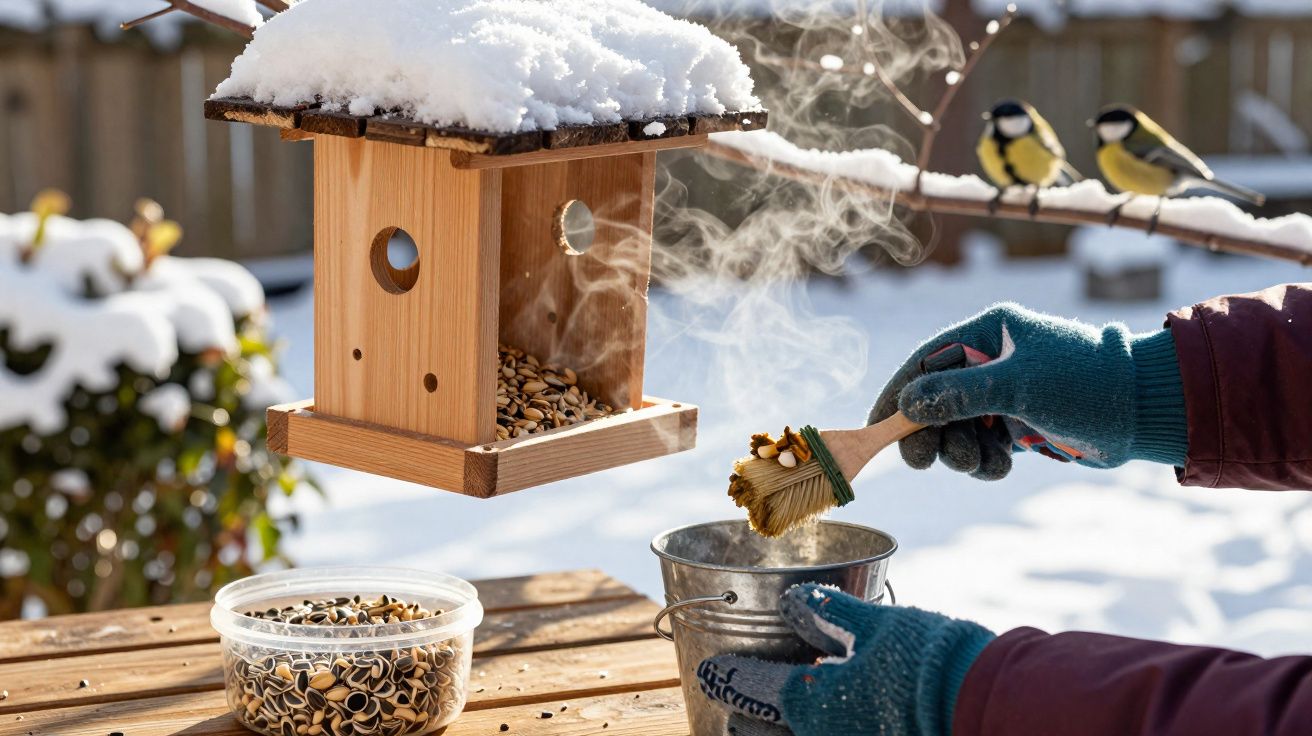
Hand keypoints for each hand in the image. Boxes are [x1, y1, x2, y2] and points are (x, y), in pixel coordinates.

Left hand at [698, 584, 993, 735]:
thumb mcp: (874, 624)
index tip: (707, 672)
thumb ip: (828, 613)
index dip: (726, 677)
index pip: (749, 691)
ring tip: (781, 711)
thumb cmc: (925, 658)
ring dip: (784, 727)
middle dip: (749, 719)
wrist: (985, 706)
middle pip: (766, 733)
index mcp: (806, 705)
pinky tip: (834, 710)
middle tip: (738, 704)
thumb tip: (794, 602)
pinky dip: (825, 725)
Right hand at [868, 303, 1187, 478]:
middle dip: (932, 432)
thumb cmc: (1086, 384)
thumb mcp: (1017, 386)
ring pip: (957, 427)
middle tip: (926, 460)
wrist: (1147, 411)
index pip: (925, 362)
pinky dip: (986, 460)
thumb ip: (958, 395)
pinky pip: (983, 444)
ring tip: (982, 463)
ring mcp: (1005, 393)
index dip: (898, 395)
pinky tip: (1003, 464)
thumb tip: (906, 406)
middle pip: (935, 399)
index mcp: (988, 333)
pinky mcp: (1020, 421)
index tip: (878, 427)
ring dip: (961, 451)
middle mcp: (991, 360)